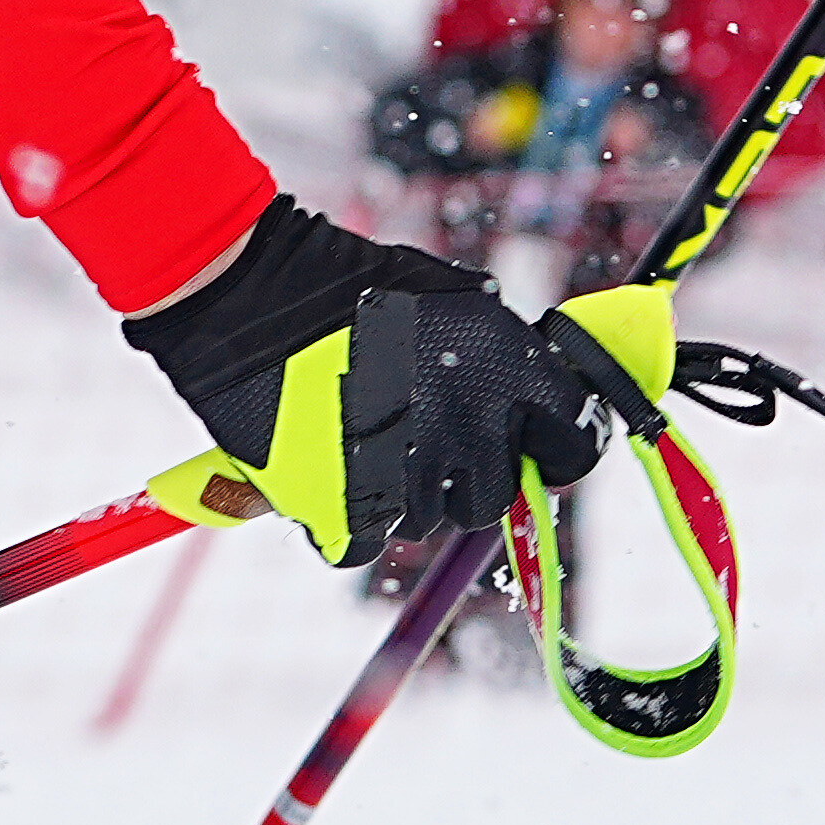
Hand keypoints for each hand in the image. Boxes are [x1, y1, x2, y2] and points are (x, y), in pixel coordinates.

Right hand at [125, 204, 630, 564]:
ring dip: (400, 492)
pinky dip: (345, 519)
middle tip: (419, 434)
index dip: (554, 447)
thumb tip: (534, 391)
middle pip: (492, 496)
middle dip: (464, 474)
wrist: (250, 295)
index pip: (574, 442)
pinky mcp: (345, 512)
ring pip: (425, 522)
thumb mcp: (449, 291)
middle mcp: (469, 431)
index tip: (533, 445)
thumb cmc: (347, 283)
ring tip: (359, 436)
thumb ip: (499, 347)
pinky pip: (363, 541)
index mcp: (505, 371)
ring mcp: (408, 479)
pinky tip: (326, 470)